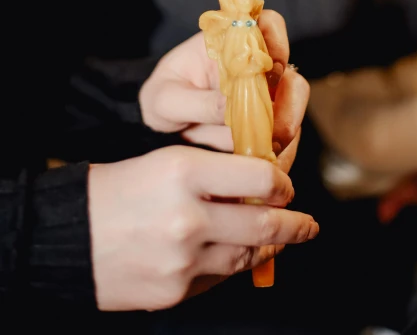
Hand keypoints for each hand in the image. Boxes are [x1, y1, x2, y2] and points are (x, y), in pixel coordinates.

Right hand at [89, 145, 318, 310]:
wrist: (71, 236)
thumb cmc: (120, 190)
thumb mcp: (166, 162)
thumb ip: (215, 173)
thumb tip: (262, 186)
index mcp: (184, 171)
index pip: (259, 176)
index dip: (282, 183)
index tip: (286, 185)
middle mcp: (188, 216)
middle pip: (265, 223)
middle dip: (295, 225)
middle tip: (308, 223)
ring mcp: (183, 260)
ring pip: (247, 255)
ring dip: (271, 248)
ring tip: (282, 241)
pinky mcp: (176, 291)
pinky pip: (220, 278)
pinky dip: (235, 265)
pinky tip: (240, 255)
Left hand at [139, 11, 308, 171]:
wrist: (162, 127)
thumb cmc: (165, 99)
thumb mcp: (166, 99)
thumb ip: (196, 101)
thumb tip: (229, 109)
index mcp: (233, 42)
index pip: (268, 25)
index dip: (278, 41)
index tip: (272, 68)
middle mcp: (259, 67)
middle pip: (291, 76)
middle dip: (290, 105)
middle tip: (277, 132)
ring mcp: (269, 97)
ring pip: (294, 110)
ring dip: (286, 132)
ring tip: (267, 154)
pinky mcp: (270, 126)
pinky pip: (286, 139)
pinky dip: (280, 154)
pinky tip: (264, 168)